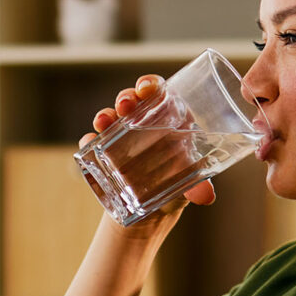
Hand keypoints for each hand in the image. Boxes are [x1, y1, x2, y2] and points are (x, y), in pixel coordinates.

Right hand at [79, 74, 217, 226]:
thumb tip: (206, 196)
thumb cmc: (179, 186)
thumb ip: (197, 186)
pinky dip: (90, 139)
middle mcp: (144, 123)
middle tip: (125, 105)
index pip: (159, 92)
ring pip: (112, 116)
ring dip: (106, 114)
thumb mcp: (189, 185)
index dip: (150, 84)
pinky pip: (95, 141)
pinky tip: (89, 141)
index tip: (146, 89)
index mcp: (169, 119)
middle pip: (133, 100)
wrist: (155, 211)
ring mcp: (123, 137)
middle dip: (126, 97)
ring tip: (103, 121)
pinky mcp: (106, 154)